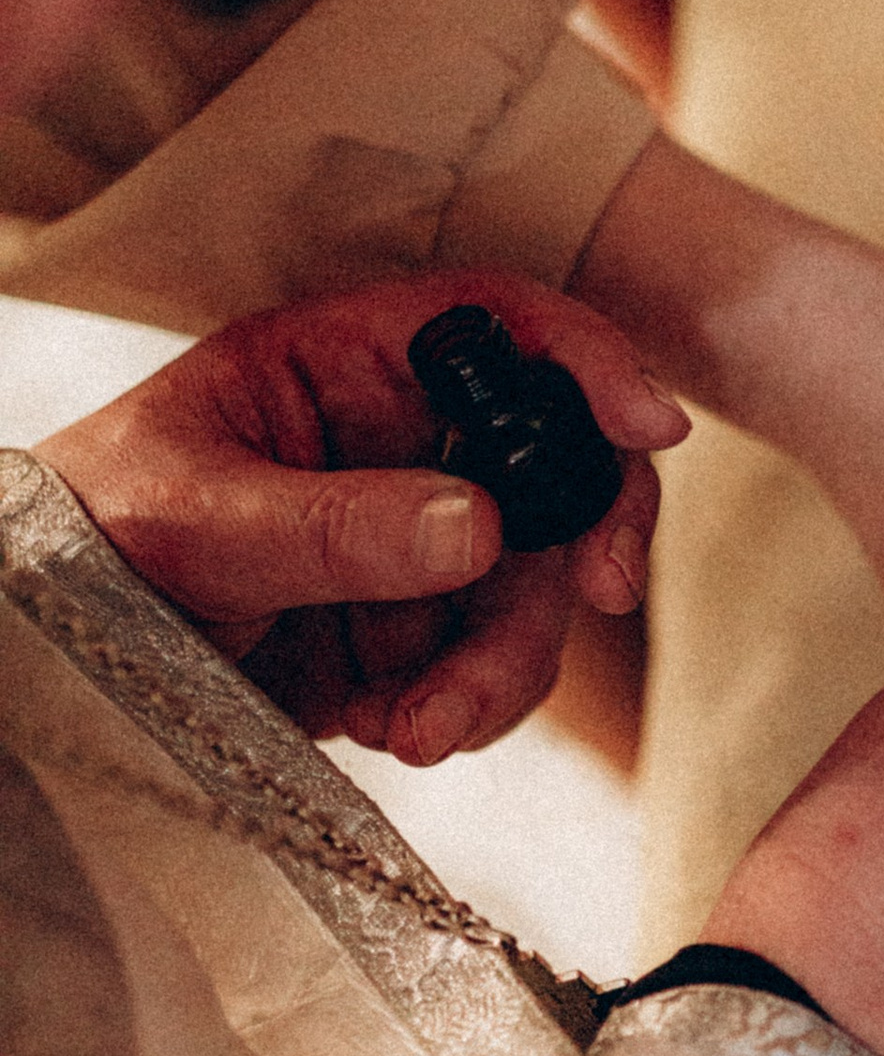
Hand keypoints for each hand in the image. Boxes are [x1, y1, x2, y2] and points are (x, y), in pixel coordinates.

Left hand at [40, 273, 687, 761]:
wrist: (35, 669)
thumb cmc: (82, 539)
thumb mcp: (189, 515)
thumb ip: (331, 524)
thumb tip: (479, 526)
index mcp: (342, 366)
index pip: (497, 328)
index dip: (587, 359)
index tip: (650, 423)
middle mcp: (398, 445)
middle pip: (554, 464)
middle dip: (588, 532)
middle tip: (599, 594)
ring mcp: (409, 545)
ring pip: (531, 588)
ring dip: (502, 665)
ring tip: (418, 726)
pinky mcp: (405, 638)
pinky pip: (485, 669)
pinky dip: (463, 709)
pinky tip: (390, 728)